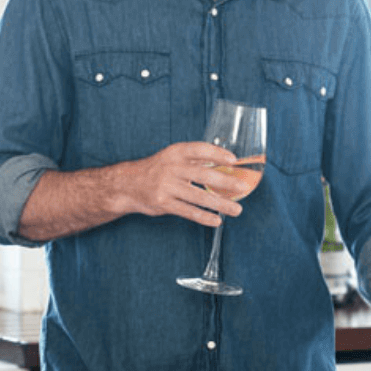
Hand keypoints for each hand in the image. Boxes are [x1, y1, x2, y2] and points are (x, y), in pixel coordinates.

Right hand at [122, 141, 243, 226]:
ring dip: (220, 204)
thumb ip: (194, 160)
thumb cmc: (156, 170)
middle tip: (243, 187)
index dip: (217, 154)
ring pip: (198, 197)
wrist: (127, 184)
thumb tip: (224, 162)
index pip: (199, 150)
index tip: (234, 160)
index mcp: (175, 153)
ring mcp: (166, 187)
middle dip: (225, 182)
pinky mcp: (163, 204)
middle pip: (203, 175)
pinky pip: (188, 211)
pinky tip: (216, 220)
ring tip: (237, 209)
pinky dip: (204, 217)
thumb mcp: (172, 158)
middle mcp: (171, 168)